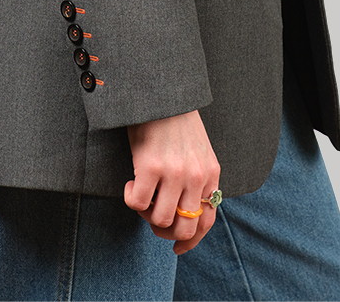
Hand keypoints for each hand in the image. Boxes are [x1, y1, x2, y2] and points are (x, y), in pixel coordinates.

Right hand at [123, 109, 220, 254]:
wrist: (160, 91)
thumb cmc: (175, 120)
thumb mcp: (197, 151)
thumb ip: (197, 179)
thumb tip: (186, 213)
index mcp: (211, 173)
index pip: (206, 222)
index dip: (190, 241)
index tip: (177, 247)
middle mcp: (196, 177)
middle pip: (185, 229)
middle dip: (166, 231)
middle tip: (152, 217)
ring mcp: (174, 173)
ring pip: (160, 220)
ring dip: (146, 214)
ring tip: (141, 194)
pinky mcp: (150, 167)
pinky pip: (136, 204)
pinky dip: (129, 198)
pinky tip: (129, 183)